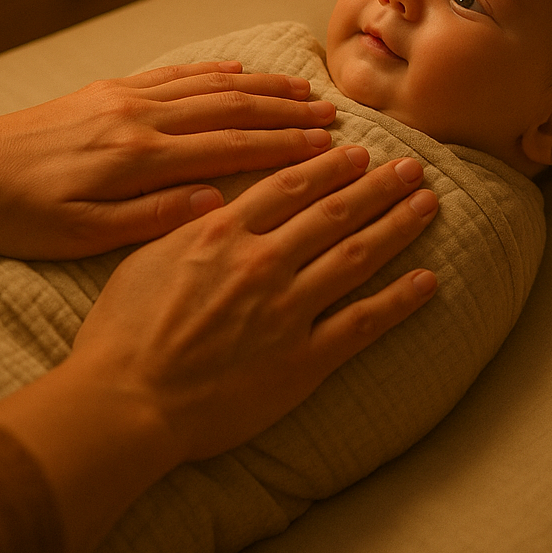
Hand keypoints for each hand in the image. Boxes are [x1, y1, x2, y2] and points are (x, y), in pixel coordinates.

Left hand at [0, 62, 337, 258]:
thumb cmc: (19, 213)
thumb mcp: (80, 235)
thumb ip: (151, 217)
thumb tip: (215, 202)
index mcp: (139, 158)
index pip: (230, 148)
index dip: (285, 147)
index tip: (328, 147)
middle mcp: (141, 117)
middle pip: (231, 108)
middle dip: (288, 113)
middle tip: (334, 118)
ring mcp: (127, 97)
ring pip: (211, 85)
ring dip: (262, 87)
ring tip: (305, 91)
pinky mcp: (112, 89)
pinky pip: (176, 74)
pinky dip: (216, 71)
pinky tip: (242, 70)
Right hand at [0, 145, 438, 552]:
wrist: (127, 400)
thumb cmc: (125, 330)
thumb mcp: (147, 256)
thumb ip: (191, 224)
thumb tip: (219, 198)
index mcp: (224, 232)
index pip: (291, 187)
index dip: (330, 167)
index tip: (358, 153)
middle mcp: (263, 262)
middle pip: (334, 212)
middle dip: (377, 186)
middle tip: (411, 167)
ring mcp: (287, 309)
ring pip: (356, 256)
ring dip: (396, 226)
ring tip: (426, 204)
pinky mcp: (303, 359)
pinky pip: (362, 323)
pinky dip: (399, 300)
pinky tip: (426, 280)